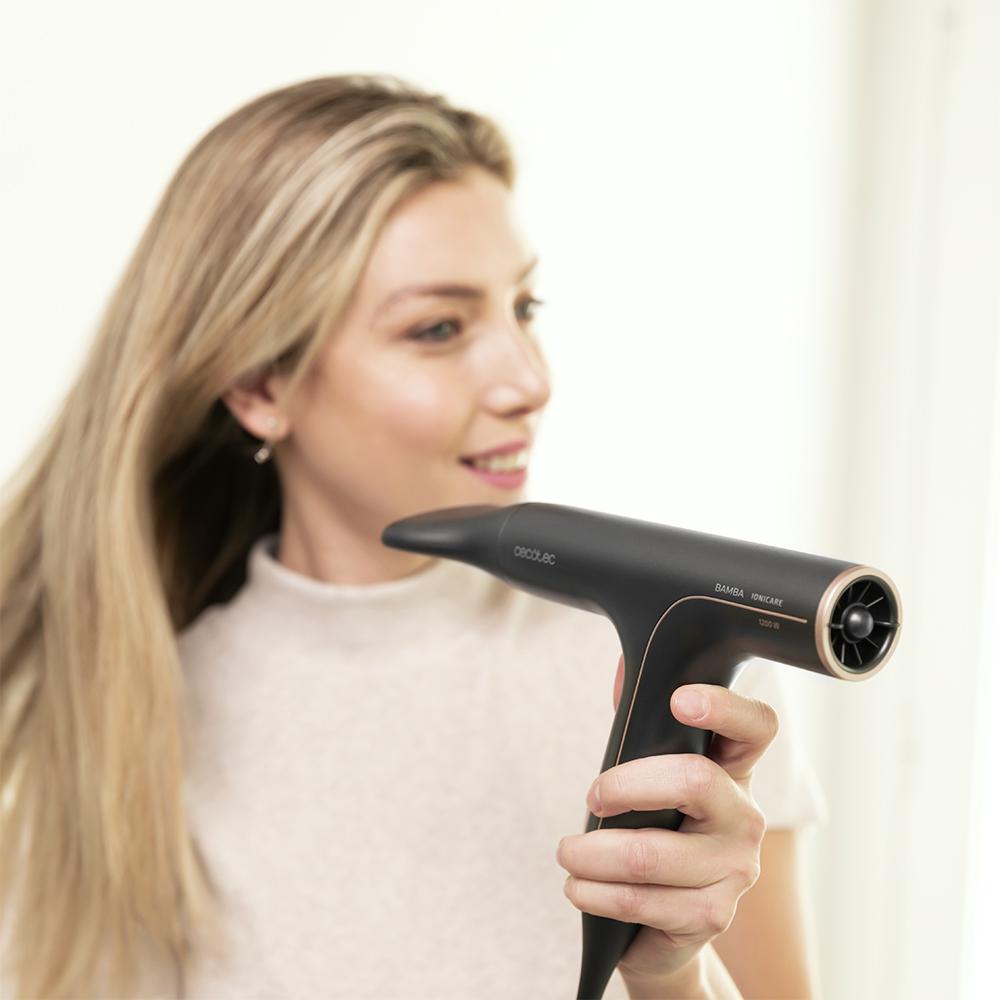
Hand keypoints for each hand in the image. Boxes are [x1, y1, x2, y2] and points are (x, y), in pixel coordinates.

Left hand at [555, 654, 778, 985]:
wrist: (666, 925)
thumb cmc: (656, 830)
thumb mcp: (649, 775)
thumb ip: (639, 721)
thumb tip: (623, 663)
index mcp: (733, 769)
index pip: (755, 726)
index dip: (724, 707)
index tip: (679, 700)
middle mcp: (745, 816)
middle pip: (695, 780)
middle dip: (626, 784)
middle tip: (591, 796)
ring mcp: (735, 869)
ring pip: (652, 854)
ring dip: (592, 854)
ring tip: (566, 852)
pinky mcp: (711, 916)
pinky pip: (642, 901)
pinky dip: (595, 892)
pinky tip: (578, 887)